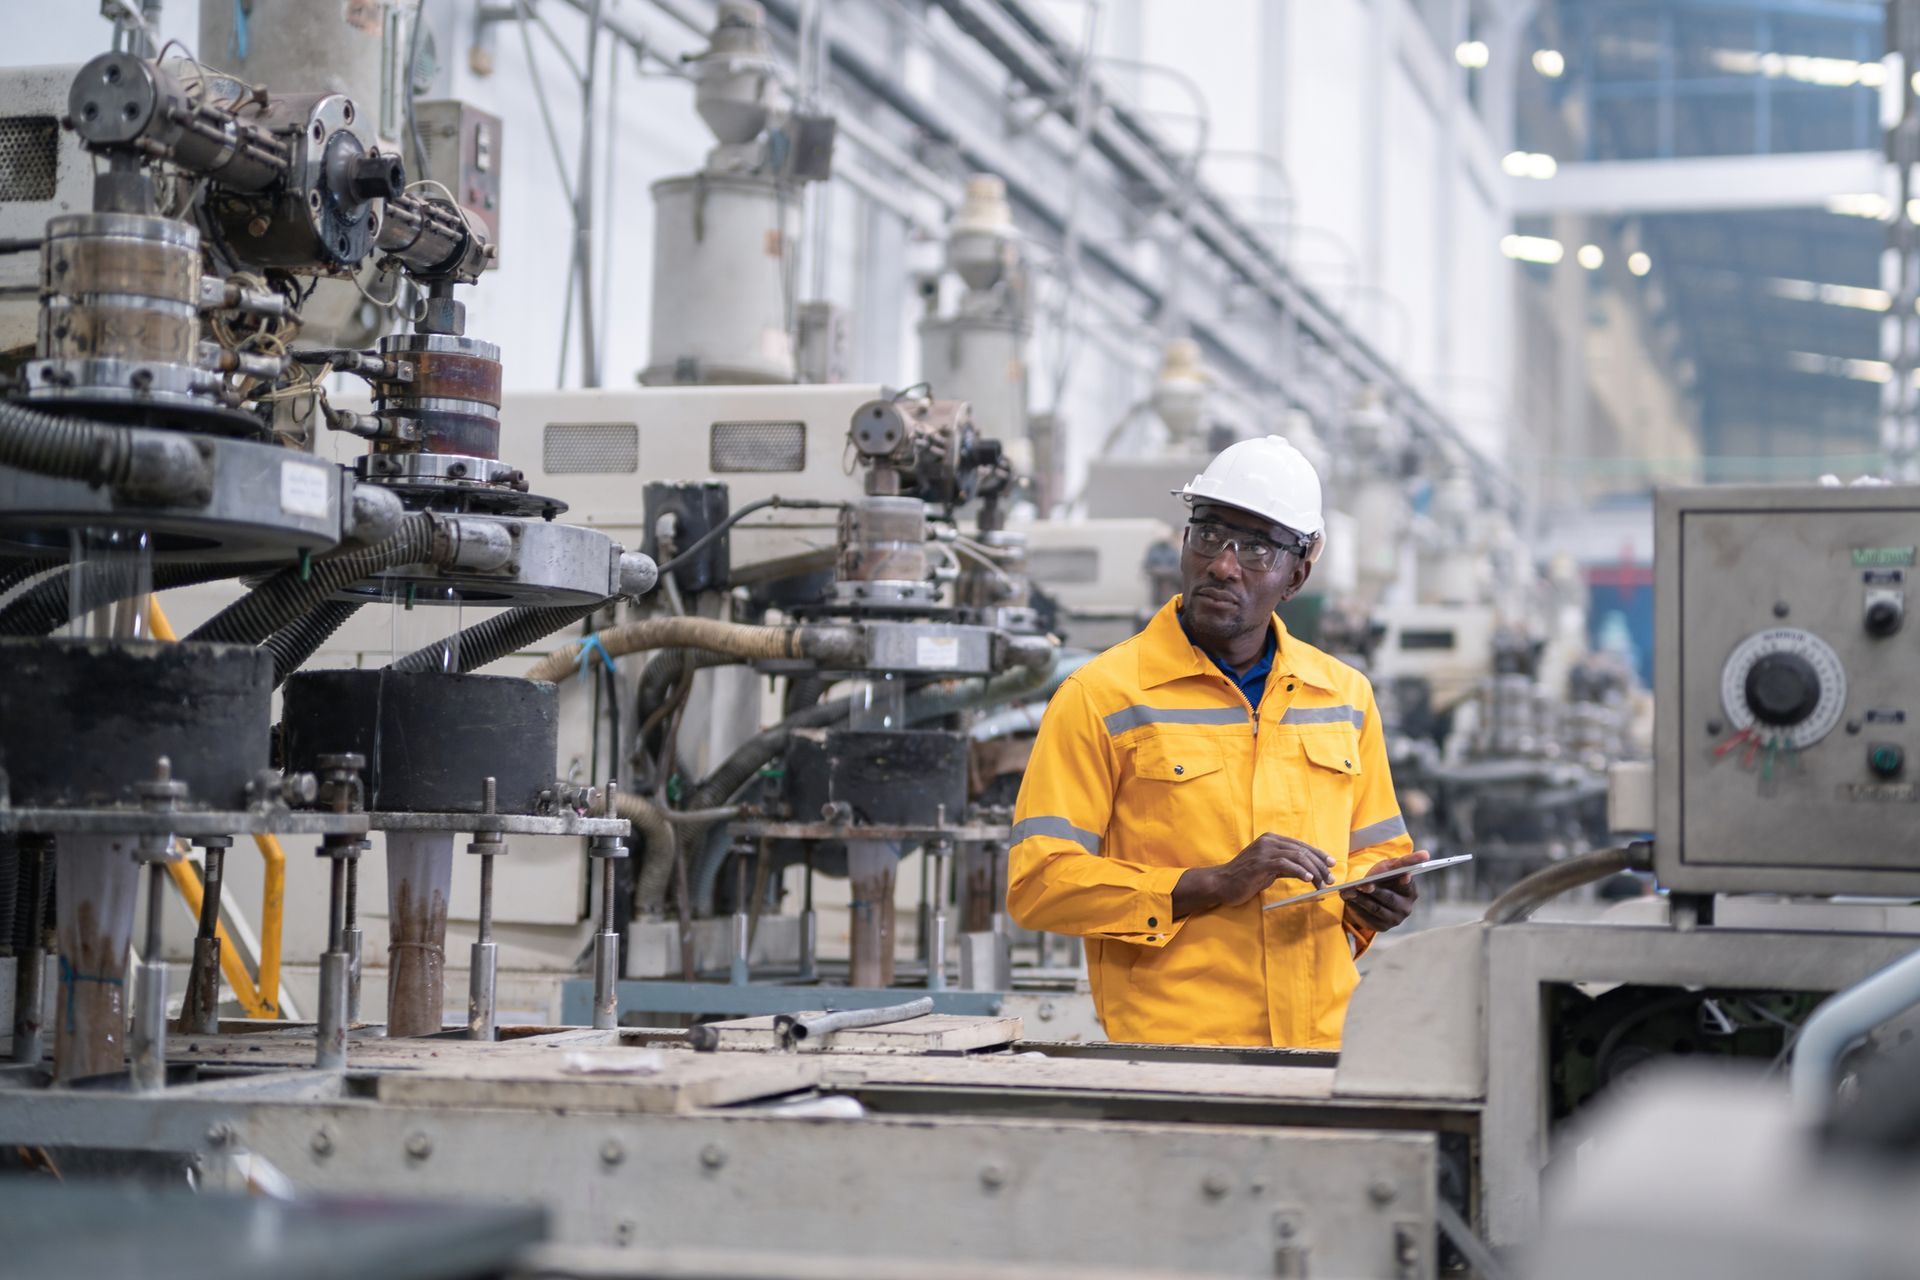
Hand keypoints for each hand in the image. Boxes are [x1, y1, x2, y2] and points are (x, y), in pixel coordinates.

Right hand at [1174, 833, 1334, 916]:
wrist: (1222, 883)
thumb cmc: (1245, 877)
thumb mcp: (1269, 869)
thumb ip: (1287, 866)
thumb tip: (1309, 871)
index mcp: (1271, 839)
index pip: (1300, 845)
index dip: (1318, 854)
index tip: (1331, 864)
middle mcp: (1269, 841)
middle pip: (1302, 850)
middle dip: (1319, 864)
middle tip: (1331, 877)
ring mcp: (1264, 850)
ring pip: (1297, 856)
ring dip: (1314, 870)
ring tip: (1323, 882)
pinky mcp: (1261, 862)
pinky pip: (1286, 864)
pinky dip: (1300, 871)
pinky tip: (1309, 879)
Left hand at [1341, 850, 1428, 932]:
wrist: (1371, 894)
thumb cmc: (1383, 877)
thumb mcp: (1391, 866)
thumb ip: (1404, 861)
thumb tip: (1425, 855)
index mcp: (1411, 891)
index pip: (1407, 885)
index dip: (1404, 881)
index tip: (1404, 876)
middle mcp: (1406, 908)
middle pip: (1388, 898)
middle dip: (1374, 891)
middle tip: (1361, 885)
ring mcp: (1394, 919)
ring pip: (1375, 908)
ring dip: (1360, 899)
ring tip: (1347, 892)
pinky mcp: (1382, 927)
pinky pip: (1367, 918)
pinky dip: (1356, 908)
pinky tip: (1348, 901)